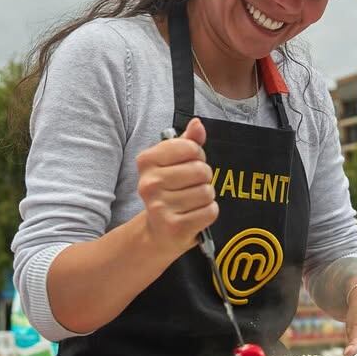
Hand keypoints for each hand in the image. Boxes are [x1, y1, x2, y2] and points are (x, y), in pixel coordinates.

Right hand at [135, 118, 217, 257]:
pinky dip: (209, 212)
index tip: (189, 164)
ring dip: (206, 197)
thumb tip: (197, 123)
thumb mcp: (174, 163)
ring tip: (192, 201)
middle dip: (204, 177)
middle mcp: (149, 183)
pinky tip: (195, 214)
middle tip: (193, 185)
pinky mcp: (174, 227)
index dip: (198, 155)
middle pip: (200, 170)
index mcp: (146, 161)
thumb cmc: (169, 191)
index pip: (190, 147)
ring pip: (206, 192)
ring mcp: (160, 207)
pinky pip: (210, 211)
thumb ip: (188, 141)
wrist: (157, 232)